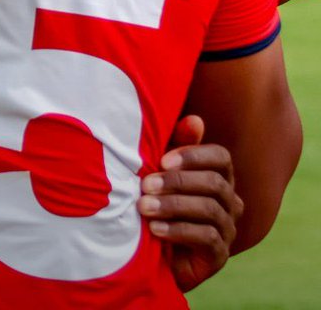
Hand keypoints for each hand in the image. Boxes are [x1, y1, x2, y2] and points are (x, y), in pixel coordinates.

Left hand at [138, 115, 241, 291]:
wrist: (150, 250)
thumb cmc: (156, 198)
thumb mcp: (161, 170)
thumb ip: (176, 145)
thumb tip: (195, 120)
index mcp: (219, 175)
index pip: (221, 157)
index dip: (194, 155)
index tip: (162, 161)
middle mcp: (230, 200)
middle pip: (215, 183)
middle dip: (177, 182)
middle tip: (146, 184)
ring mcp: (228, 228)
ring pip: (210, 209)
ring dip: (173, 205)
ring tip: (144, 206)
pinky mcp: (220, 255)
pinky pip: (207, 238)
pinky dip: (178, 230)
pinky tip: (155, 229)